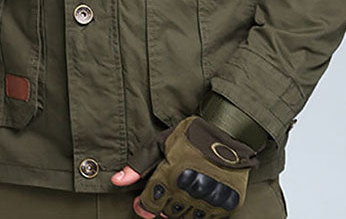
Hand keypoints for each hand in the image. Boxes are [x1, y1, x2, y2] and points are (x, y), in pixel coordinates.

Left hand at [111, 115, 256, 217]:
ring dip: (177, 209)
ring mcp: (209, 199)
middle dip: (160, 205)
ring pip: (183, 218)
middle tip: (164, 191)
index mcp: (172, 174)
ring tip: (179, 191)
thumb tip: (116, 181)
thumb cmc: (191, 136)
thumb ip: (138, 164)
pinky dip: (196, 211)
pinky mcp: (225, 204)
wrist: (229, 134)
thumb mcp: (160, 142)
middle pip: (166, 213)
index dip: (142, 205)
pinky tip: (194, 196)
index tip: (141, 201)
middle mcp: (190, 190)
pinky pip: (204, 218)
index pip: (149, 205)